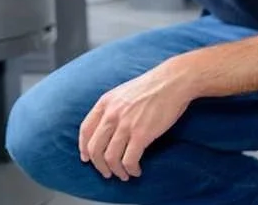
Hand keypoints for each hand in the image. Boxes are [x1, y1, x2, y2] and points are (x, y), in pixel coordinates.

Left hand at [78, 60, 193, 180]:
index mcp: (105, 103)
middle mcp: (111, 114)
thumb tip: (108, 127)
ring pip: (110, 158)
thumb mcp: (123, 92)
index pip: (85, 130)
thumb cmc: (152, 86)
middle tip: (107, 172)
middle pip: (95, 148)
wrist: (172, 81)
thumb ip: (112, 108)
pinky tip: (136, 171)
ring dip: (116, 171)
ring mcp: (125, 125)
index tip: (87, 158)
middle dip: (99, 165)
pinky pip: (129, 160)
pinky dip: (131, 169)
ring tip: (124, 175)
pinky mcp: (141, 134)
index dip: (84, 147)